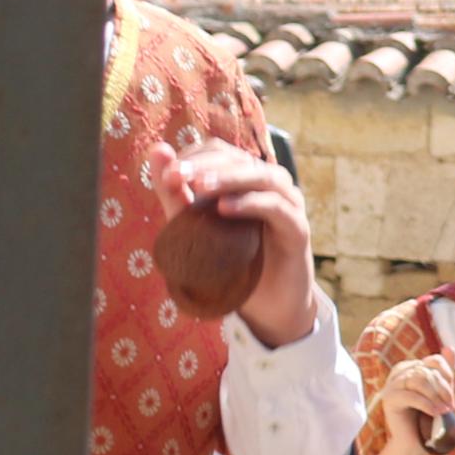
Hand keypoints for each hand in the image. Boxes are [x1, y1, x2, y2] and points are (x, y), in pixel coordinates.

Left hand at [164, 145, 318, 345]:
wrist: (266, 304)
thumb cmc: (232, 261)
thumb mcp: (194, 225)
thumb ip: (176, 192)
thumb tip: (156, 150)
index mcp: (245, 179)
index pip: (220, 151)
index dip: (194, 156)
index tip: (168, 172)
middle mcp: (269, 186)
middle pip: (239, 159)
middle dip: (206, 165)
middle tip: (178, 175)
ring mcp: (288, 205)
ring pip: (262, 177)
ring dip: (229, 177)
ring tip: (200, 186)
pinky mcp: (298, 229)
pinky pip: (277, 207)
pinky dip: (251, 203)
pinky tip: (225, 209)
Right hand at [375, 355, 454, 452]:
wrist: (416, 441)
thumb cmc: (429, 415)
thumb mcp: (441, 392)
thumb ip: (444, 371)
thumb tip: (449, 347)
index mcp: (411, 367)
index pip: (434, 361)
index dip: (447, 375)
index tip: (452, 395)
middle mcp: (400, 372)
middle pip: (427, 371)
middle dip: (443, 389)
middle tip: (451, 406)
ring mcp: (392, 385)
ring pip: (419, 380)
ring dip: (436, 397)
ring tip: (445, 411)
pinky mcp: (389, 399)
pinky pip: (411, 396)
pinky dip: (427, 404)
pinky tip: (436, 413)